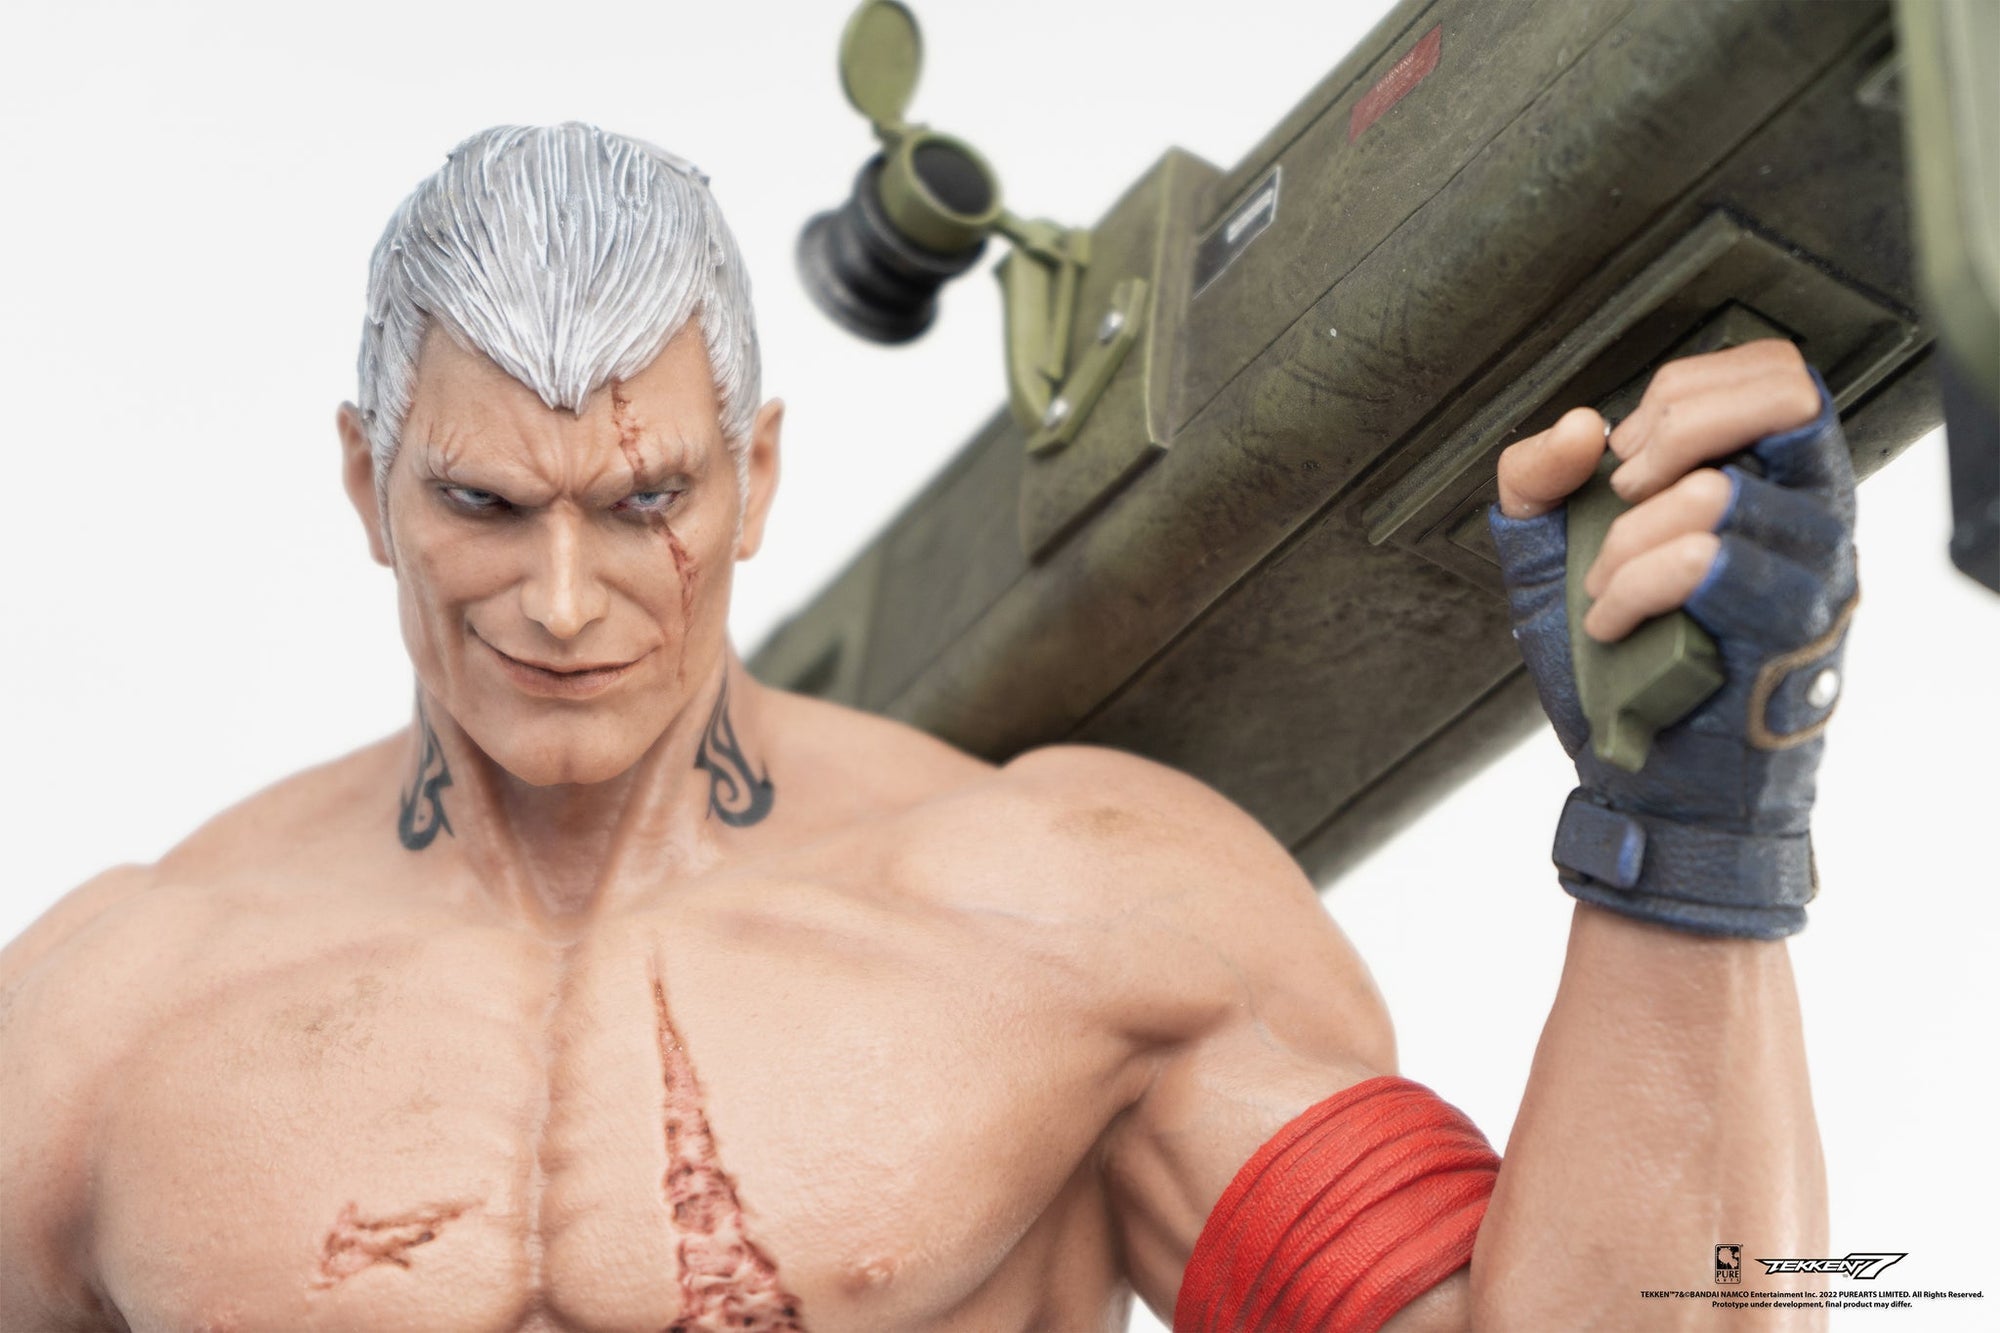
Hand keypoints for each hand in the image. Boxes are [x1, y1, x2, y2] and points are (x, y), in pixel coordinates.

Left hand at [1487, 340, 1857, 937]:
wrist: (1648, 791)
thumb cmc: (1621, 675)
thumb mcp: (1551, 564)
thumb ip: (1537, 484)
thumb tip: (1575, 428)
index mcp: (1774, 490)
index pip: (1777, 373)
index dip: (1687, 389)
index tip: (1628, 452)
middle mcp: (1812, 523)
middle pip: (1781, 397)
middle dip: (1670, 429)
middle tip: (1623, 492)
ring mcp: (1811, 578)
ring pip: (1718, 492)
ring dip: (1627, 539)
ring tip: (1604, 589)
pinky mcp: (1785, 635)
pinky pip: (1707, 562)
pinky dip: (1632, 585)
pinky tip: (1612, 623)